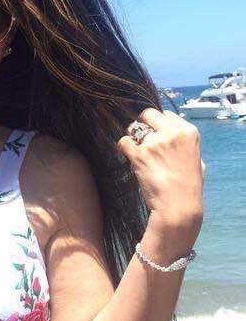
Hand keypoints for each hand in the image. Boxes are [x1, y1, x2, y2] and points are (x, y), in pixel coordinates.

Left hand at [116, 107, 204, 229]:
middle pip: (148, 114)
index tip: (155, 133)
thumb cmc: (188, 187)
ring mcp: (155, 143)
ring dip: (132, 138)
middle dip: (142, 123)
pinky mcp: (139, 154)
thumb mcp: (198, 161)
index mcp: (188, 132)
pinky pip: (123, 142)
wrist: (178, 206)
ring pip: (133, 128)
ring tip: (136, 151)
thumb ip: (185, 145)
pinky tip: (126, 155)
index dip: (158, 123)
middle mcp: (172, 133)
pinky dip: (122, 148)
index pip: (166, 114)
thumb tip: (175, 138)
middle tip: (140, 137)